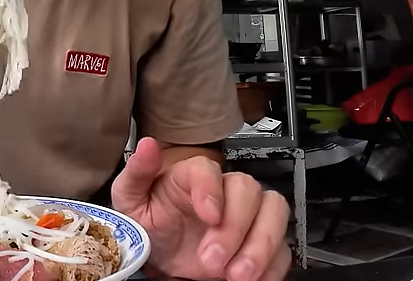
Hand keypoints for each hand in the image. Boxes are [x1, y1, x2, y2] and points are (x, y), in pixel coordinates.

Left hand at [111, 139, 290, 280]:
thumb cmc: (149, 221)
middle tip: (211, 260)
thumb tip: (146, 145)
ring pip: (274, 212)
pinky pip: (282, 248)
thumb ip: (137, 172)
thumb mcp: (131, 198)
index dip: (212, 190)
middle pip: (248, 190)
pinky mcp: (261, 241)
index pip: (210, 169)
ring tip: (236, 275)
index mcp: (193, 175)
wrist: (162, 255)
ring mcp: (247, 215)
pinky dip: (272, 266)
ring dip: (260, 246)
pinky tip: (252, 279)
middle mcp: (225, 190)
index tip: (208, 215)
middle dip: (234, 228)